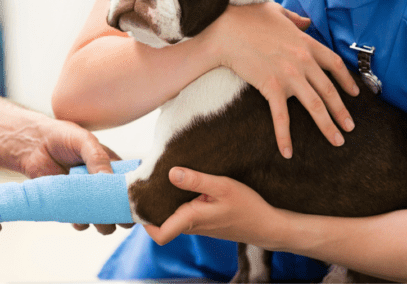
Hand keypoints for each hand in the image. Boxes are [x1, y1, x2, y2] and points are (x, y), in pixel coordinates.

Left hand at [17, 117, 132, 234]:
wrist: (34, 145)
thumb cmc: (63, 137)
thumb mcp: (85, 142)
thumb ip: (98, 158)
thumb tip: (109, 180)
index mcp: (114, 167)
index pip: (131, 186)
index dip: (135, 196)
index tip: (133, 203)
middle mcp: (103, 185)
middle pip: (121, 207)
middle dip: (121, 215)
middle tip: (117, 216)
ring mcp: (88, 197)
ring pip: (104, 220)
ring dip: (103, 224)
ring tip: (97, 219)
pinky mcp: (71, 206)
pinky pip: (81, 222)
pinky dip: (81, 223)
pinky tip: (76, 215)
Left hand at [143, 167, 279, 248]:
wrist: (267, 225)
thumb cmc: (247, 206)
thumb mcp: (223, 187)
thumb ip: (197, 180)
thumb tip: (171, 173)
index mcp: (192, 220)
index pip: (159, 234)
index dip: (144, 222)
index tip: (140, 201)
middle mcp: (192, 226)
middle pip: (161, 222)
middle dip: (152, 205)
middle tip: (147, 182)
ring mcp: (198, 226)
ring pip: (172, 217)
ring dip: (166, 202)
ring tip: (162, 179)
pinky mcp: (205, 221)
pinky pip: (184, 214)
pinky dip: (179, 202)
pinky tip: (184, 184)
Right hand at [206, 2, 357, 157]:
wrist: (226, 31)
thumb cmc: (247, 18)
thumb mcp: (276, 11)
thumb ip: (295, 18)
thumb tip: (306, 21)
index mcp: (306, 43)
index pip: (334, 64)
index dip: (347, 80)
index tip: (354, 94)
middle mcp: (303, 61)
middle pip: (329, 90)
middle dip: (342, 111)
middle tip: (349, 127)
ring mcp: (289, 76)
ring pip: (315, 105)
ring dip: (328, 125)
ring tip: (337, 140)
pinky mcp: (271, 87)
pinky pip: (282, 117)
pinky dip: (285, 136)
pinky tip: (288, 152)